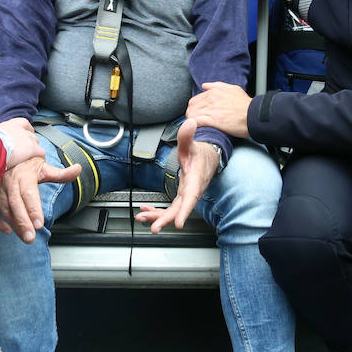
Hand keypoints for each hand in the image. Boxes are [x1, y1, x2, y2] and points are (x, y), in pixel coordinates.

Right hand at [0, 119, 79, 242]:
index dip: (33, 209)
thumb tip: (79, 169)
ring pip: (4, 209)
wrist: (5, 152)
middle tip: (31, 237)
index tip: (39, 224)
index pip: (29, 193)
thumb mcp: (44, 167)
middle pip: (16, 204)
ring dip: (14, 225)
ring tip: (25, 237)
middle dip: (23, 222)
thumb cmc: (26, 163)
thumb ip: (61, 173)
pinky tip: (8, 230)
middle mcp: (9, 182)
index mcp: (24, 175)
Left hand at [135, 119, 219, 233]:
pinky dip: (157, 211)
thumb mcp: (193, 144)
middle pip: (179, 209)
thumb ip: (187, 136)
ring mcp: (186, 195)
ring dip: (158, 217)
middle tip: (154, 228)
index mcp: (196, 180)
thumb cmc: (202, 153)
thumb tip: (189, 123)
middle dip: (166, 219)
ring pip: (173, 211)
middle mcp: (191, 191)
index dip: (185, 211)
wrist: (210, 157)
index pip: (191, 197)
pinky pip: (169, 208)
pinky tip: (146, 211)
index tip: (179, 223)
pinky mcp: (181, 196)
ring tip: (142, 218)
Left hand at [186, 82, 252, 137]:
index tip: (198, 114)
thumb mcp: (233, 89)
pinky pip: (196, 122)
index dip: (195, 108)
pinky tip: (199, 129)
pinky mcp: (213, 120)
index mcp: (214, 91)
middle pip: (191, 107)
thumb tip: (204, 85)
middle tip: (197, 121)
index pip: (194, 100)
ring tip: (198, 127)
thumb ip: (217, 86)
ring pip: (192, 115)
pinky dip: (195, 126)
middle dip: (192, 115)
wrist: (253, 116)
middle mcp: (211, 99)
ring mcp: (211, 109)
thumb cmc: (245, 104)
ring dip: (193, 121)